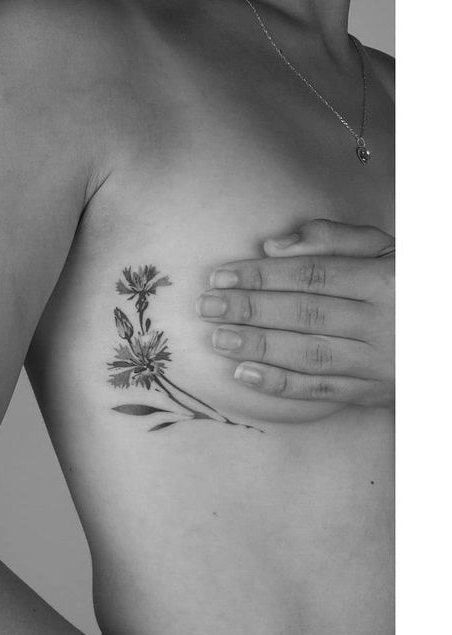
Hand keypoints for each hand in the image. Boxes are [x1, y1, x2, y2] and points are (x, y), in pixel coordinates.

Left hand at [196, 219, 394, 407]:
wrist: (446, 339)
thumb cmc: (408, 285)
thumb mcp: (385, 250)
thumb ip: (334, 240)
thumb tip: (274, 246)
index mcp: (386, 280)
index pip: (312, 276)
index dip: (263, 276)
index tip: (221, 274)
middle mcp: (383, 323)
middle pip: (305, 314)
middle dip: (250, 309)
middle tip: (207, 306)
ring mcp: (377, 363)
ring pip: (308, 354)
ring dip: (257, 347)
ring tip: (217, 338)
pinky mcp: (371, 393)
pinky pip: (319, 391)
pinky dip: (279, 385)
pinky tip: (244, 374)